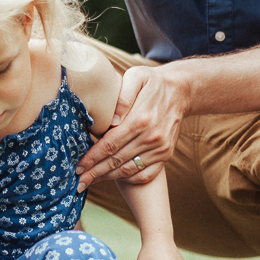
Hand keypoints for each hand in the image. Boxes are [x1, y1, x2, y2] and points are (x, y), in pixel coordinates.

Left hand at [76, 64, 183, 190]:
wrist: (181, 91)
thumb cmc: (152, 83)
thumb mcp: (136, 77)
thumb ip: (122, 96)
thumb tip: (112, 120)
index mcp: (140, 119)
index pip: (110, 144)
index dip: (92, 158)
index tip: (78, 167)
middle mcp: (151, 137)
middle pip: (116, 161)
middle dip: (94, 173)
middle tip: (79, 182)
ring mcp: (160, 148)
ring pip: (129, 170)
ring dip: (107, 178)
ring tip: (90, 181)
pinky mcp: (166, 154)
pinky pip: (145, 174)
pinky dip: (128, 179)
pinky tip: (113, 178)